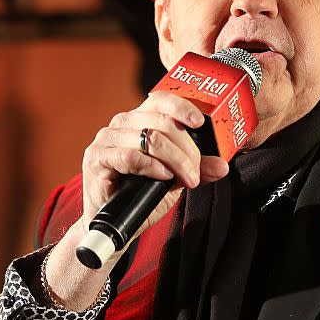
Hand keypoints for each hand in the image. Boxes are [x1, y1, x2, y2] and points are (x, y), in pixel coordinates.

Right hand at [79, 91, 230, 238]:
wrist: (115, 220)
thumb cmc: (140, 194)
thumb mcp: (175, 179)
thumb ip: (197, 169)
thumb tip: (222, 166)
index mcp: (140, 119)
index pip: (161, 99)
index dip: (182, 106)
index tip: (200, 122)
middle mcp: (122, 123)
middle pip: (162, 122)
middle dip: (186, 150)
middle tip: (195, 173)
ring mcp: (107, 139)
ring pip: (150, 138)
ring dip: (174, 160)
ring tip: (183, 179)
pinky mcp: (96, 158)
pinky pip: (130, 156)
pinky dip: (152, 166)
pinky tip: (162, 176)